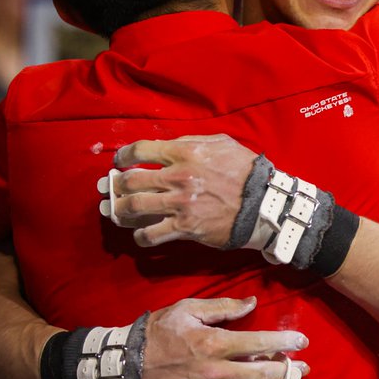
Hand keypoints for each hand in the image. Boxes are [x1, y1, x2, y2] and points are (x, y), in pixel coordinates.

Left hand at [108, 134, 258, 247]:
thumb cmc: (245, 170)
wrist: (264, 202)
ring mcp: (179, 204)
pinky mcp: (185, 227)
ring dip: (119, 210)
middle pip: (130, 180)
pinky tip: (141, 234)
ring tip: (118, 211)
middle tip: (114, 188)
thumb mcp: (221, 143)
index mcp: (184, 153)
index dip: (123, 155)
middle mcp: (177, 177)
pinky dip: (140, 236)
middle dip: (116, 184)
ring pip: (133, 207)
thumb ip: (192, 141)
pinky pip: (151, 234)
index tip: (120, 161)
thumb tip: (169, 145)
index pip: (140, 150)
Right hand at [141, 296, 309, 378]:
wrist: (123, 369)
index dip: (286, 341)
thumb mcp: (187, 310)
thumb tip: (252, 303)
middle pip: (264, 373)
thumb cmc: (156, 335)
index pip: (261, 341)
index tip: (302, 341)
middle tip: (303, 369)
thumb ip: (223, 307)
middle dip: (289, 371)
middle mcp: (215, 372)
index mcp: (214, 343)